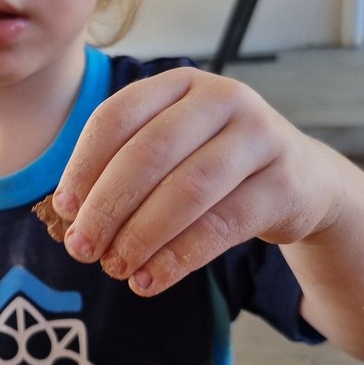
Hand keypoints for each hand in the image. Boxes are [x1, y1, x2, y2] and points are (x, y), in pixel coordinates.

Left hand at [52, 67, 333, 295]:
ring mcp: (259, 137)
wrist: (299, 181)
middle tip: (82, 249)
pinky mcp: (284, 183)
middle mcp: (222, 99)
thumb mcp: (170, 152)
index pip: (116, 117)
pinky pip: (222, 225)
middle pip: (149, 154)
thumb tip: (70, 217)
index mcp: (178, 84)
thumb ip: (123, 170)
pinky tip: (150, 279)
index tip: (64, 208)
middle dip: (107, 207)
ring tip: (115, 268)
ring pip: (188, 190)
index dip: (84, 165)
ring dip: (142, 236)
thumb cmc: (212, 165)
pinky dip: (179, 258)